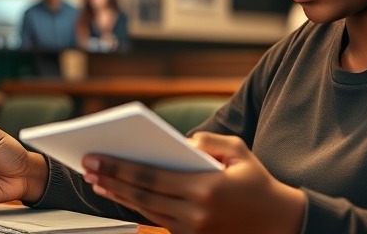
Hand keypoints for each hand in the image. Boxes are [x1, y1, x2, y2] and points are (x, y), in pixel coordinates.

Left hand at [82, 132, 305, 233]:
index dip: (121, 168)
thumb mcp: (239, 150)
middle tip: (87, 166)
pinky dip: (136, 207)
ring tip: (96, 181)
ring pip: (146, 211)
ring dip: (118, 196)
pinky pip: (158, 220)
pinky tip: (120, 195)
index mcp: (206, 189)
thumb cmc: (257, 181)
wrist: (279, 223)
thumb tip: (179, 141)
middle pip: (142, 196)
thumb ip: (208, 140)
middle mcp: (196, 213)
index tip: (97, 157)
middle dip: (111, 180)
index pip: (152, 177)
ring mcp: (193, 230)